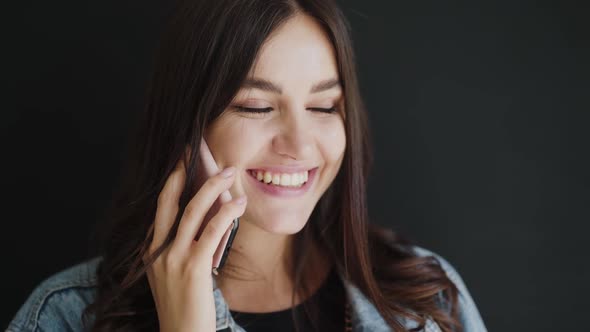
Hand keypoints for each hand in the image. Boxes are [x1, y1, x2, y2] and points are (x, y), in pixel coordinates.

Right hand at [143, 157, 245, 331]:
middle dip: (181, 173)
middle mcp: (156, 251)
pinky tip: (238, 203)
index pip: (160, 208)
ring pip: (191, 211)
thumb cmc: (184, 305)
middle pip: (168, 202)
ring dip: (211, 187)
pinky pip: (211, 232)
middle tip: (195, 151)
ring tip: (229, 172)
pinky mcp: (192, 268)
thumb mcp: (175, 272)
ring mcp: (172, 259)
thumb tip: (211, 214)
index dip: (171, 183)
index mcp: (150, 251)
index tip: (183, 162)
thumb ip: (185, 245)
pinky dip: (226, 213)